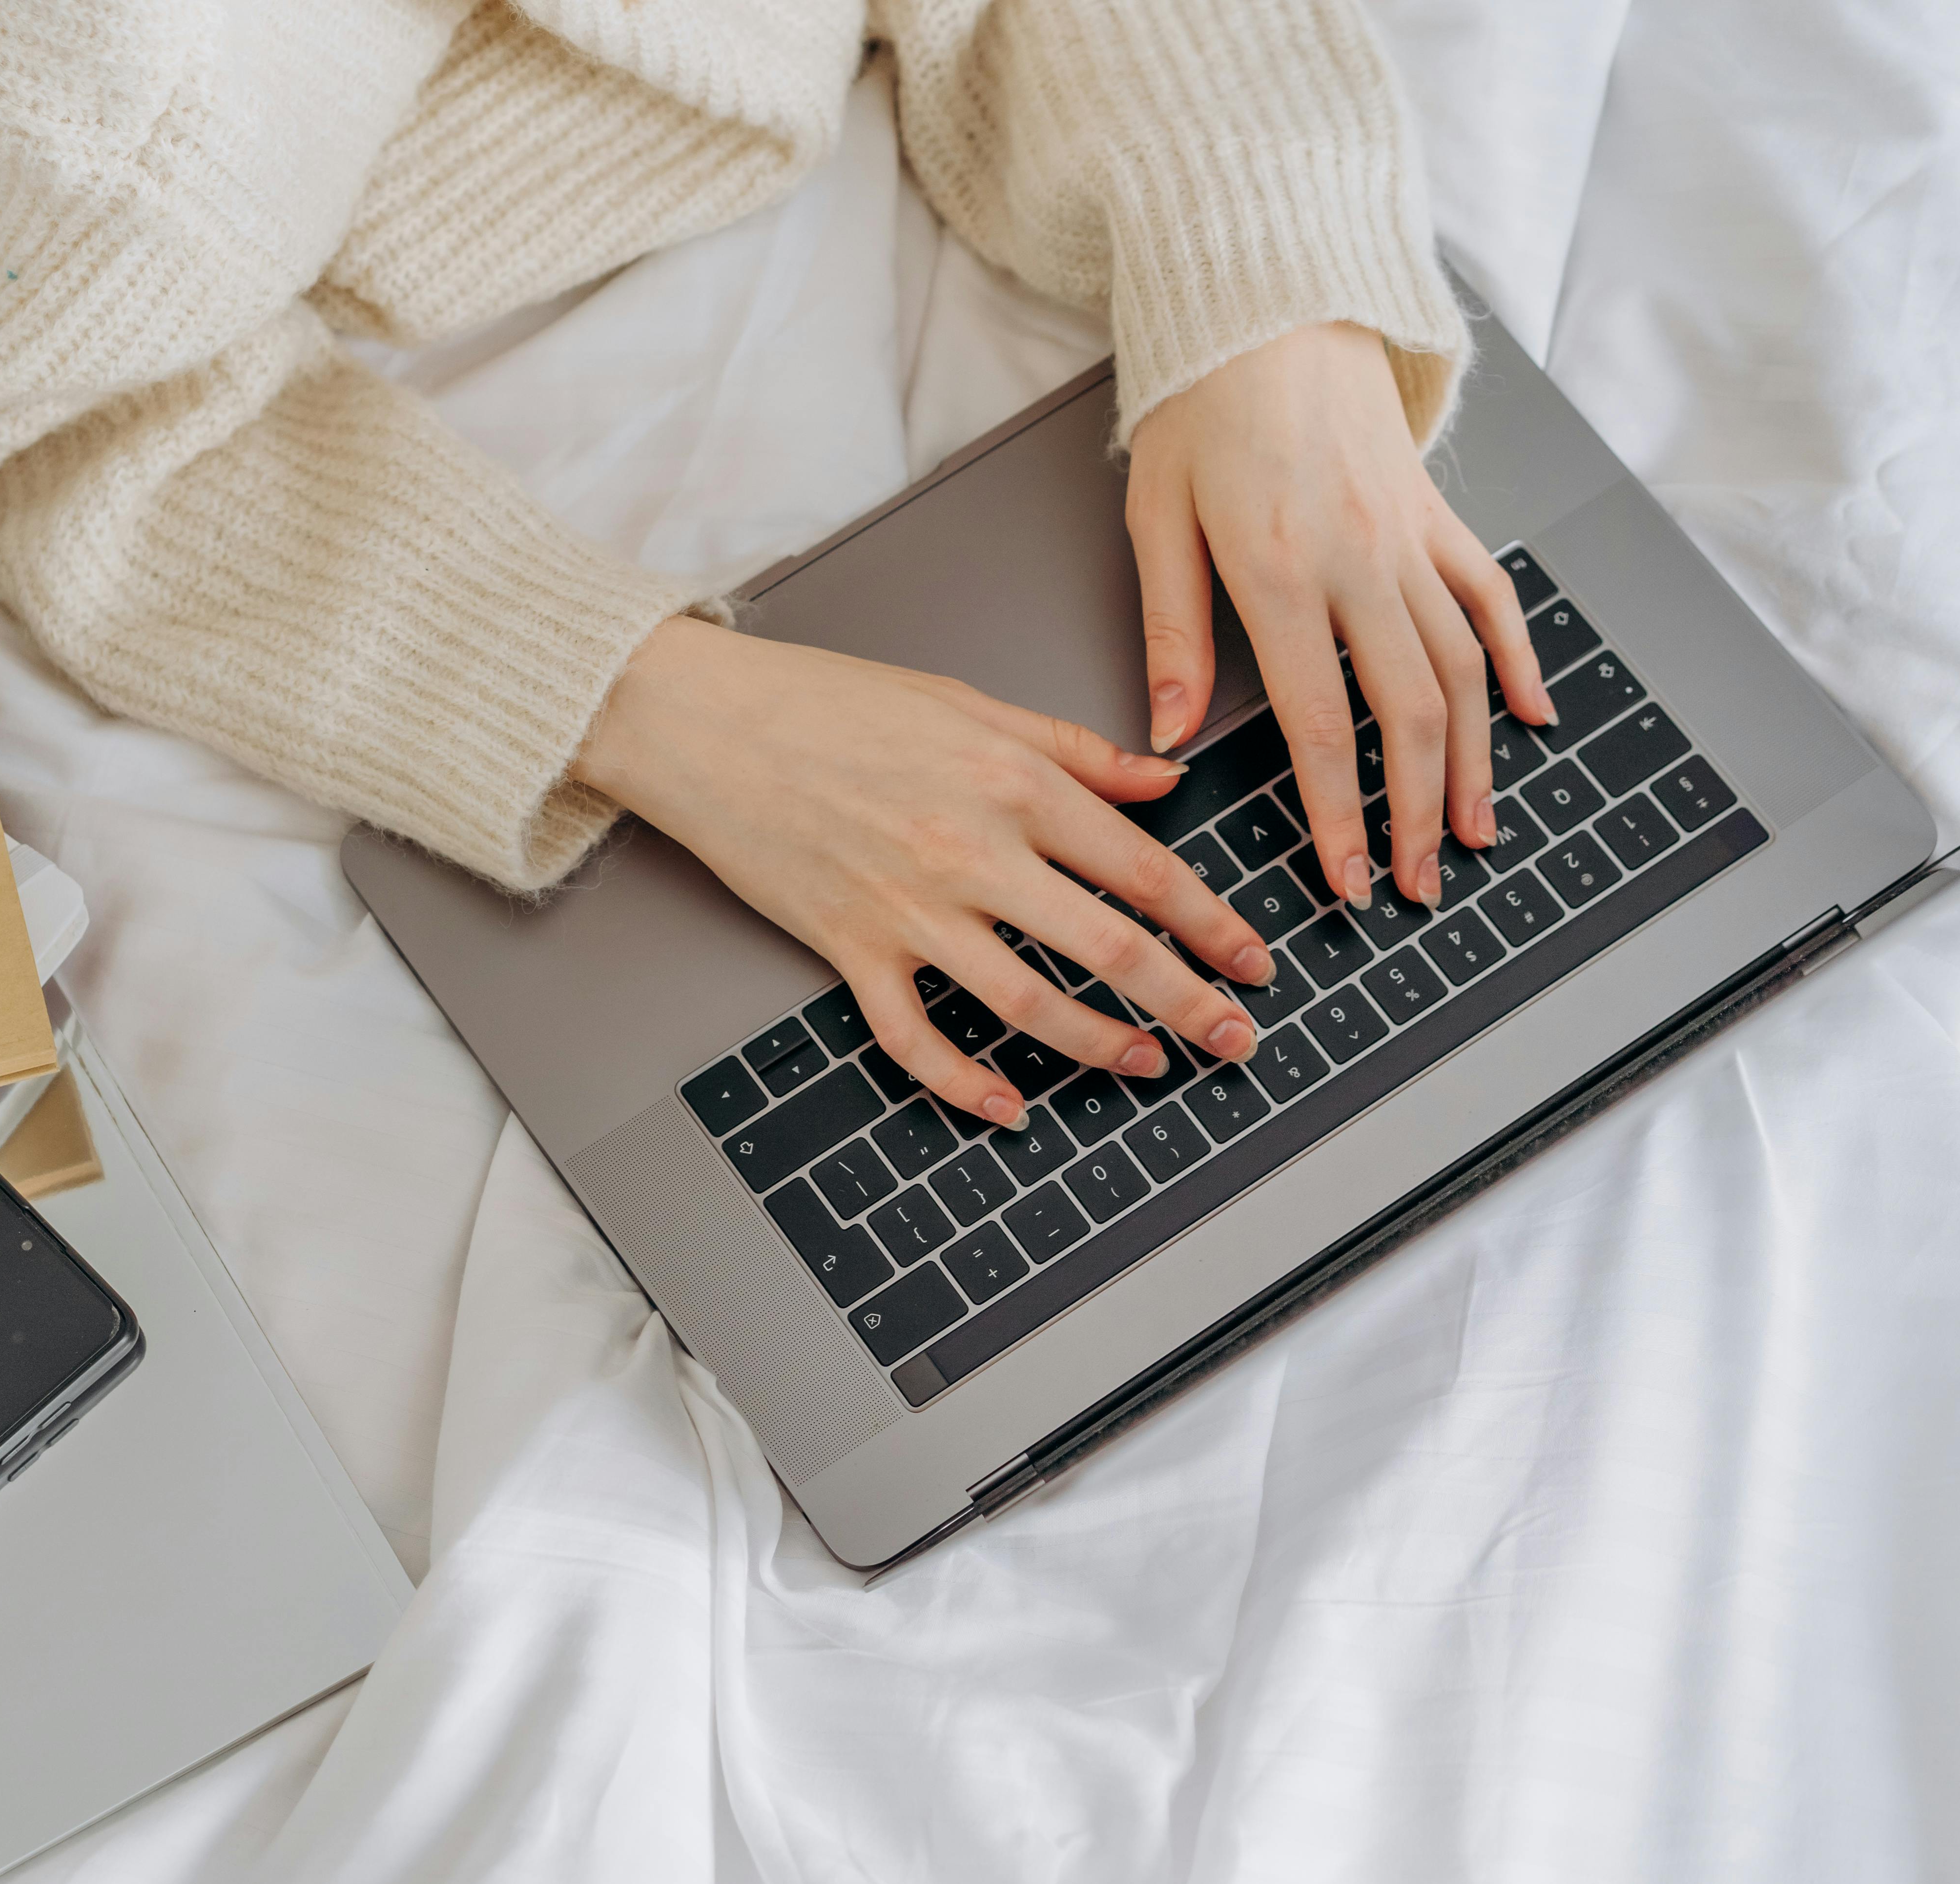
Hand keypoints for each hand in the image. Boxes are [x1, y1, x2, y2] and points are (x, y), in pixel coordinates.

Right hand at [571, 618, 1277, 1128]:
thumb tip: (1163, 776)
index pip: (1144, 868)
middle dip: (1187, 1000)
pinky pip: (914, 1037)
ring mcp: (908, 907)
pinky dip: (963, 1083)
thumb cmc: (826, 702)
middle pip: (1108, 946)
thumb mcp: (968, 701)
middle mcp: (970, 850)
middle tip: (1235, 1038)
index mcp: (1010, 781)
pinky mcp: (849, 947)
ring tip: (1146, 1063)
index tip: (1254, 961)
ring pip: (1027, 1002)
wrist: (705, 723)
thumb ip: (1072, 749)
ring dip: (1098, 1045)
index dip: (1214, 924)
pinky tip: (1008, 1106)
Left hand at [1127, 322, 1554, 907]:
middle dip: (1417, 812)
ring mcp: (1412, 537)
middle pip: (1409, 713)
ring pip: (1464, 669)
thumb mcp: (1155, 519)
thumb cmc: (1199, 410)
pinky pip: (1492, 597)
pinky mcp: (1441, 513)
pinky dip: (1520, 661)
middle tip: (1418, 885)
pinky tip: (1532, 720)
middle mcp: (1361, 561)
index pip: (1321, 725)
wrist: (1268, 306)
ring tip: (1477, 834)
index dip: (1340, 813)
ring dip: (1475, 762)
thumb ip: (1171, 633)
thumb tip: (1169, 735)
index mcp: (1279, 573)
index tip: (1349, 878)